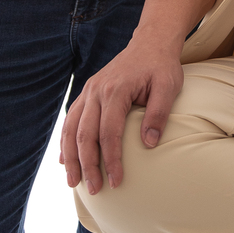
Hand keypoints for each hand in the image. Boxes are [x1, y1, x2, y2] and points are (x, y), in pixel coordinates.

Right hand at [60, 34, 184, 194]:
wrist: (149, 42)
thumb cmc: (161, 67)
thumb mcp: (168, 86)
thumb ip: (159, 113)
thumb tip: (149, 144)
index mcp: (116, 90)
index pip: (109, 132)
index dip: (111, 160)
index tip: (117, 181)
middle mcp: (96, 91)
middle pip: (85, 135)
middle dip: (88, 165)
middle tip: (95, 190)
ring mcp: (89, 91)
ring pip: (71, 128)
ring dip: (71, 157)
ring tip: (73, 182)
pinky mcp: (87, 93)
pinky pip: (71, 119)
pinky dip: (66, 141)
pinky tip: (65, 159)